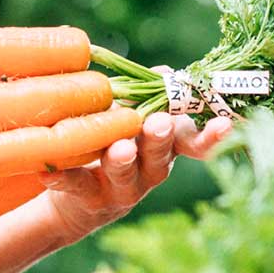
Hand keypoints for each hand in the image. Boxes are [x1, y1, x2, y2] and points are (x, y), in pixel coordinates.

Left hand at [41, 112, 234, 241]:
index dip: (211, 135)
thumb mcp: (132, 119)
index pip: (194, 141)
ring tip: (119, 148)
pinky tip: (48, 170)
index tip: (225, 123)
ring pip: (125, 174)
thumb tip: (164, 71)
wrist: (77, 200)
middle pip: (160, 157)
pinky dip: (63, 177)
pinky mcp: (90, 200)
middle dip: (160, 139)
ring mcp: (122, 189)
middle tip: (159, 123)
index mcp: (165, 147)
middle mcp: (150, 171)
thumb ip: (147, 97)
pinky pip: (76, 186)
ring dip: (123, 159)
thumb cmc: (113, 144)